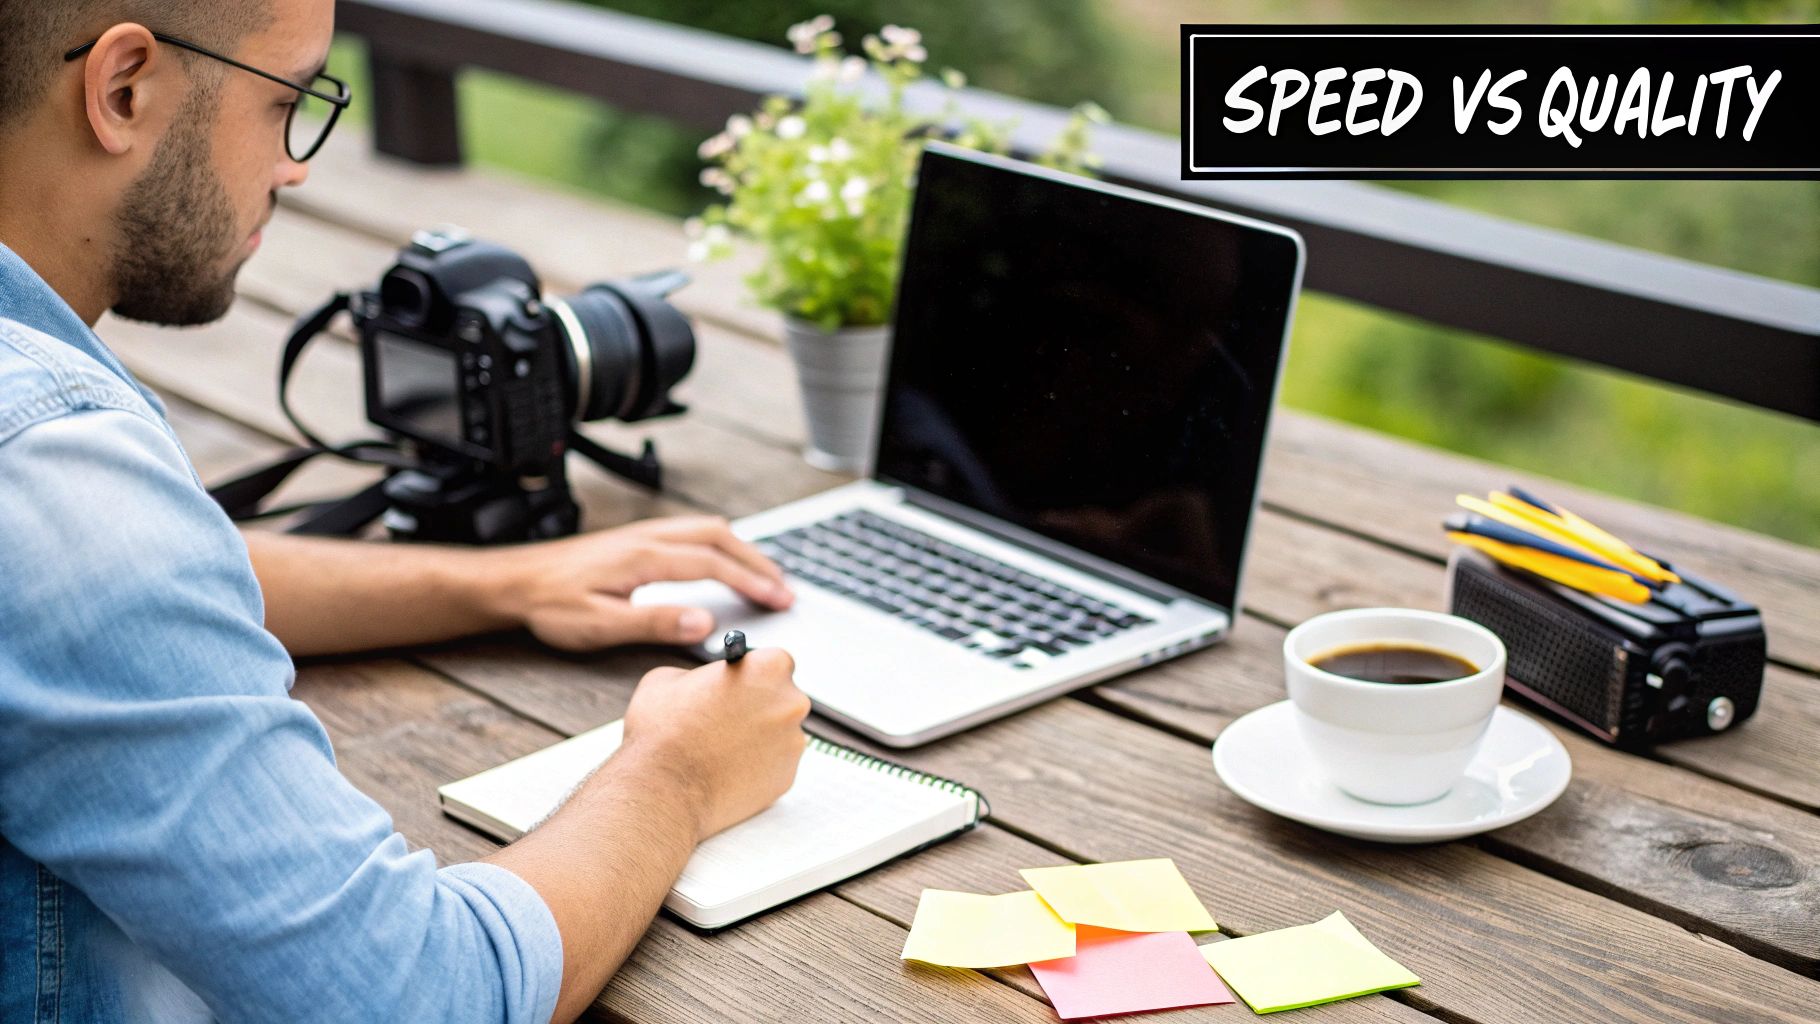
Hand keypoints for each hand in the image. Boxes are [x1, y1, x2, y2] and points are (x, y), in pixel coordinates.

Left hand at [485, 516, 793, 650]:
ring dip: (741, 549)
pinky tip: (721, 559)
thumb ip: (654, 622)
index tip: (779, 600)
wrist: (513, 582)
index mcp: (645, 557)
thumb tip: (704, 622)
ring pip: (706, 529)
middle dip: (757, 562)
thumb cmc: (550, 605)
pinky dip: (719, 543)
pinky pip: (690, 531)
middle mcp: (648, 537)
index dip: (751, 582)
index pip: (713, 565)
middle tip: (784, 588)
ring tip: (764, 574)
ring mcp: (641, 534)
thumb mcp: (600, 624)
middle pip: (719, 538)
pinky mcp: (634, 538)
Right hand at [620, 649, 810, 839]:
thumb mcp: (668, 679)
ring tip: (724, 748)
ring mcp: (793, 743)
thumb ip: (698, 674)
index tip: (741, 684)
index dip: (754, 674)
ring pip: (781, 734)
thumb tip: (703, 683)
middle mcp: (791, 703)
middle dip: (760, 706)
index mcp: (769, 668)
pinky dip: (758, 767)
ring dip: (760, 738)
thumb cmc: (665, 732)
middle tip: (729, 717)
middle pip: (783, 699)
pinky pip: (776, 766)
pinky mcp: (787, 777)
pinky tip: (730, 769)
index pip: (776, 662)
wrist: (665, 788)